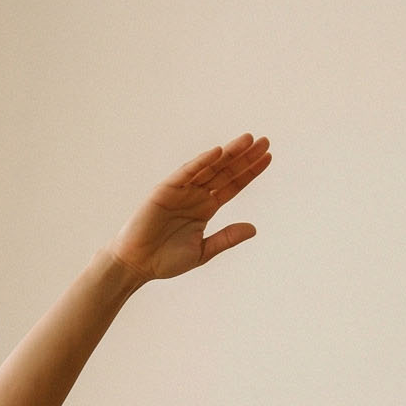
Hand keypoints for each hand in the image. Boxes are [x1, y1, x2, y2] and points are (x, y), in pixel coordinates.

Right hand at [108, 133, 271, 282]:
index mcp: (206, 207)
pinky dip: (201, 162)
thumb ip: (227, 238)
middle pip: (225, 171)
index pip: (233, 185)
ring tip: (248, 140)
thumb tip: (253, 229)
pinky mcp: (165, 189)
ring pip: (209, 167)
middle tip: (265, 141)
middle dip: (245, 156)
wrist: (136, 265)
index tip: (268, 157)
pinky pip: (186, 172)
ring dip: (228, 153)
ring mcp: (181, 190)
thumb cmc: (165, 261)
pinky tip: (217, 152)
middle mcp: (196, 195)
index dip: (250, 172)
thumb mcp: (203, 251)